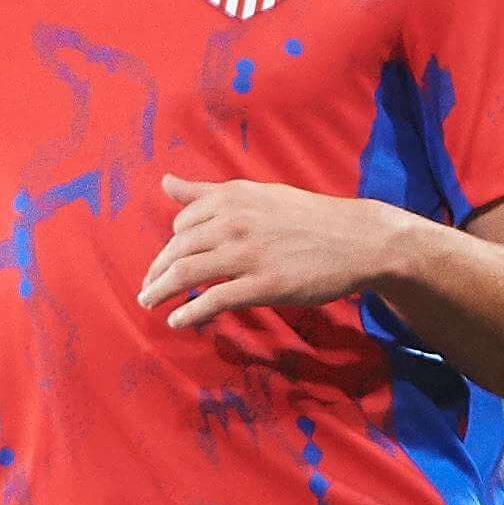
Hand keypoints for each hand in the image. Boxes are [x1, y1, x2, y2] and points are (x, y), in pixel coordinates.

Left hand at [139, 175, 392, 327]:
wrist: (356, 239)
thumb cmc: (307, 217)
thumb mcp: (256, 194)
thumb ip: (207, 192)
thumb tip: (164, 182)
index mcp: (232, 196)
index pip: (182, 223)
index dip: (171, 246)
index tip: (167, 263)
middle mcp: (234, 221)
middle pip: (177, 249)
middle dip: (156, 272)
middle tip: (147, 290)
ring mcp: (248, 254)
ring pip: (187, 273)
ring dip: (160, 292)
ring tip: (150, 304)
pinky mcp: (262, 285)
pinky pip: (213, 300)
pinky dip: (189, 313)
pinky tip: (178, 322)